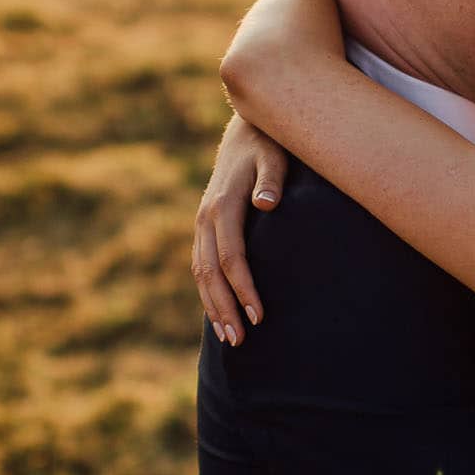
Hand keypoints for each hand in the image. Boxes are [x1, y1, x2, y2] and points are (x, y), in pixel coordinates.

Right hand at [192, 114, 288, 345]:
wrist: (245, 133)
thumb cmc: (268, 148)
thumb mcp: (274, 158)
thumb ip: (272, 180)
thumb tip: (266, 203)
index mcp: (223, 205)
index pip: (232, 257)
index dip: (244, 288)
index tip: (260, 315)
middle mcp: (206, 217)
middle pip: (210, 272)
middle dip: (225, 308)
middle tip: (241, 341)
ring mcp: (201, 224)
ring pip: (201, 273)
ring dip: (213, 306)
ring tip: (230, 338)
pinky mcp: (204, 229)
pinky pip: (201, 266)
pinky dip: (208, 292)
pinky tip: (220, 314)